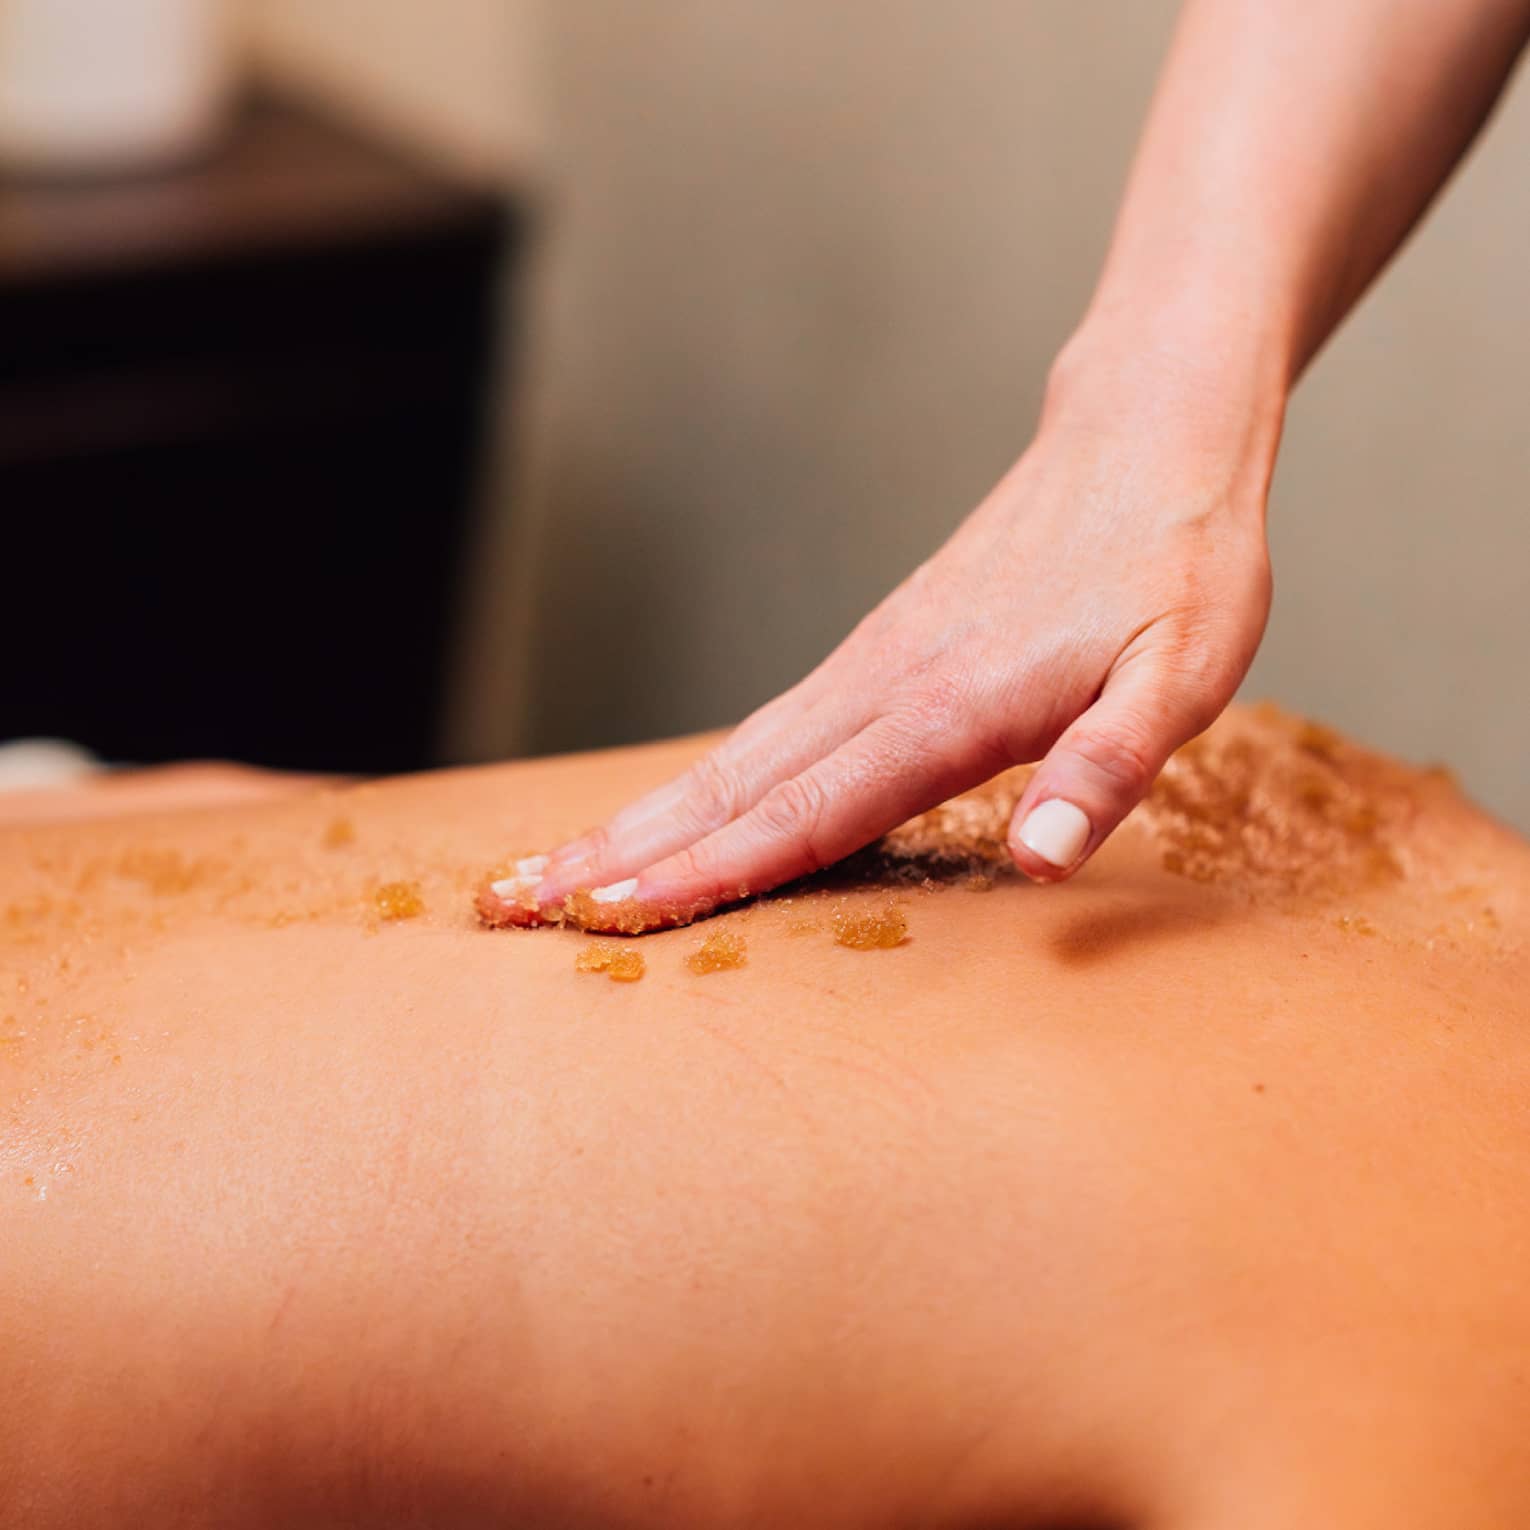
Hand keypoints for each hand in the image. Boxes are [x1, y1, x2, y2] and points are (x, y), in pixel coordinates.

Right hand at [533, 342, 1279, 920]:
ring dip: (634, 817)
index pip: (804, 811)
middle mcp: (882, 686)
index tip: (608, 917)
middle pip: (727, 785)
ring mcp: (869, 665)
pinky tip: (667, 811)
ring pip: (728, 756)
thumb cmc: (1175, 565)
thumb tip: (1043, 861)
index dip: (707, 871)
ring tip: (551, 864)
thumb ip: (1105, 768)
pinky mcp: (877, 653)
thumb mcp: (1179, 673)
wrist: (1143, 438)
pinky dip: (696, 781)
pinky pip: (766, 731)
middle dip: (618, 852)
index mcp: (947, 708)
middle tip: (509, 898)